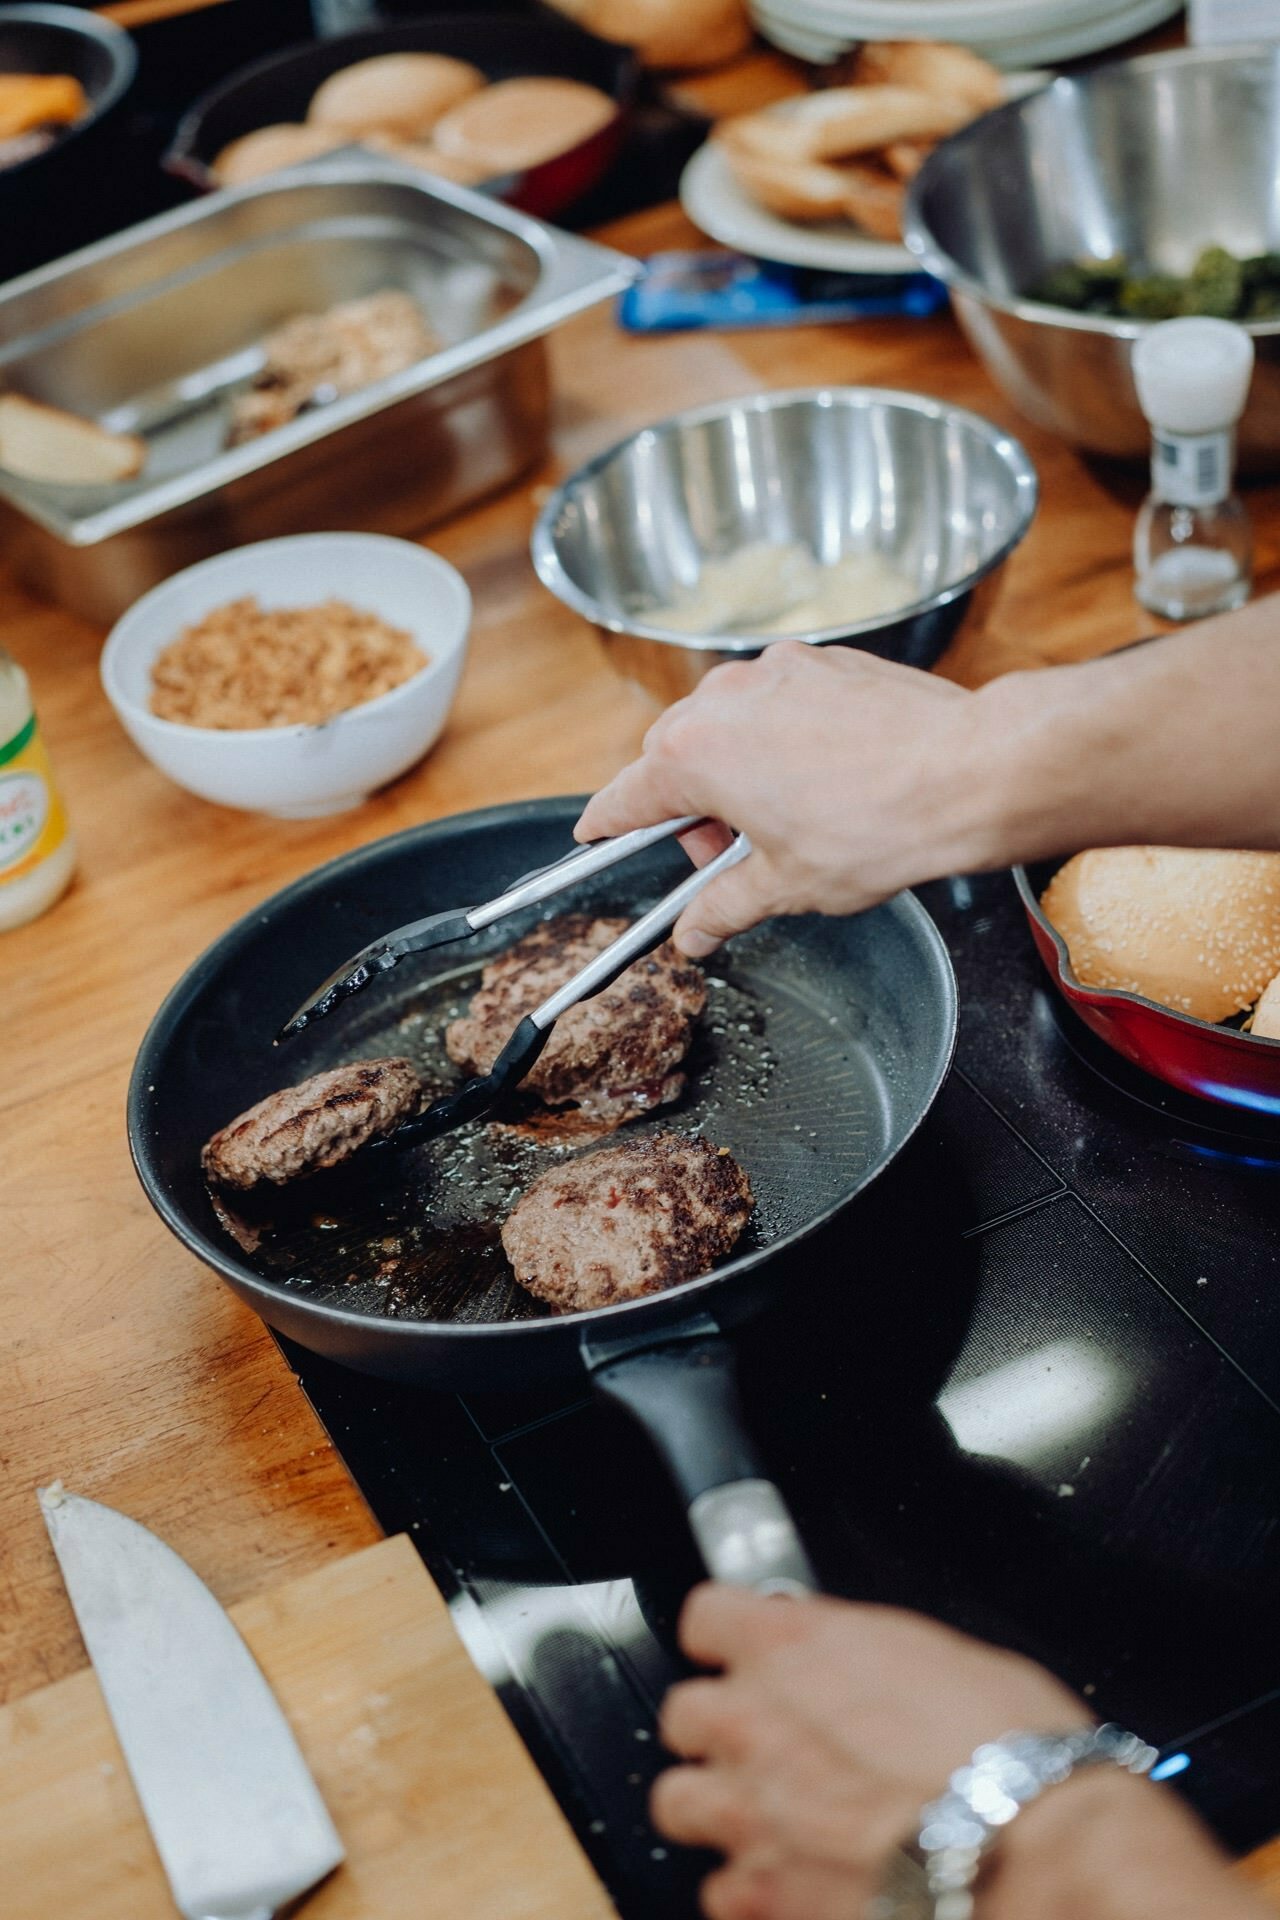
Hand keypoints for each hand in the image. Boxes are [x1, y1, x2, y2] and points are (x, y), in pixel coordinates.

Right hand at [575, 645, 989, 956]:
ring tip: (785, 821)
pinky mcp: (820, 661)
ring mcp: (774, 670)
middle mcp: (723, 699)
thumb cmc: (877, 826)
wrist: (968, 772)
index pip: (625, 799)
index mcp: (695, 755)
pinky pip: (774, 704)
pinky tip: (821, 781)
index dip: (606, 827)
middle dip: (691, 810)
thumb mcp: (785, 885)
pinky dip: (779, 741)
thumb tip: (693, 932)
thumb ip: (722, 907)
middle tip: (730, 858)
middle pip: (673, 759)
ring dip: (735, 772)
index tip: (593, 837)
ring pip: (726, 726)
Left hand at [651, 1585, 1259, 1919]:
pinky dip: (750, 1890)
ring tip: (767, 1818)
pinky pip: (720, 1893)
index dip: (727, 1637)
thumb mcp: (944, 1658)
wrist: (1036, 1861)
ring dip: (717, 1808)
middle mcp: (756, 1723)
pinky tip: (796, 1882)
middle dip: (717, 1728)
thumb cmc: (1013, 1757)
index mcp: (795, 1647)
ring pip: (677, 1803)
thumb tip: (856, 1661)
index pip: (707, 1617)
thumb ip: (866, 1653)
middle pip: (681, 1714)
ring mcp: (752, 1816)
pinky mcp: (765, 1900)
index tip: (744, 1651)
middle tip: (763, 1743)